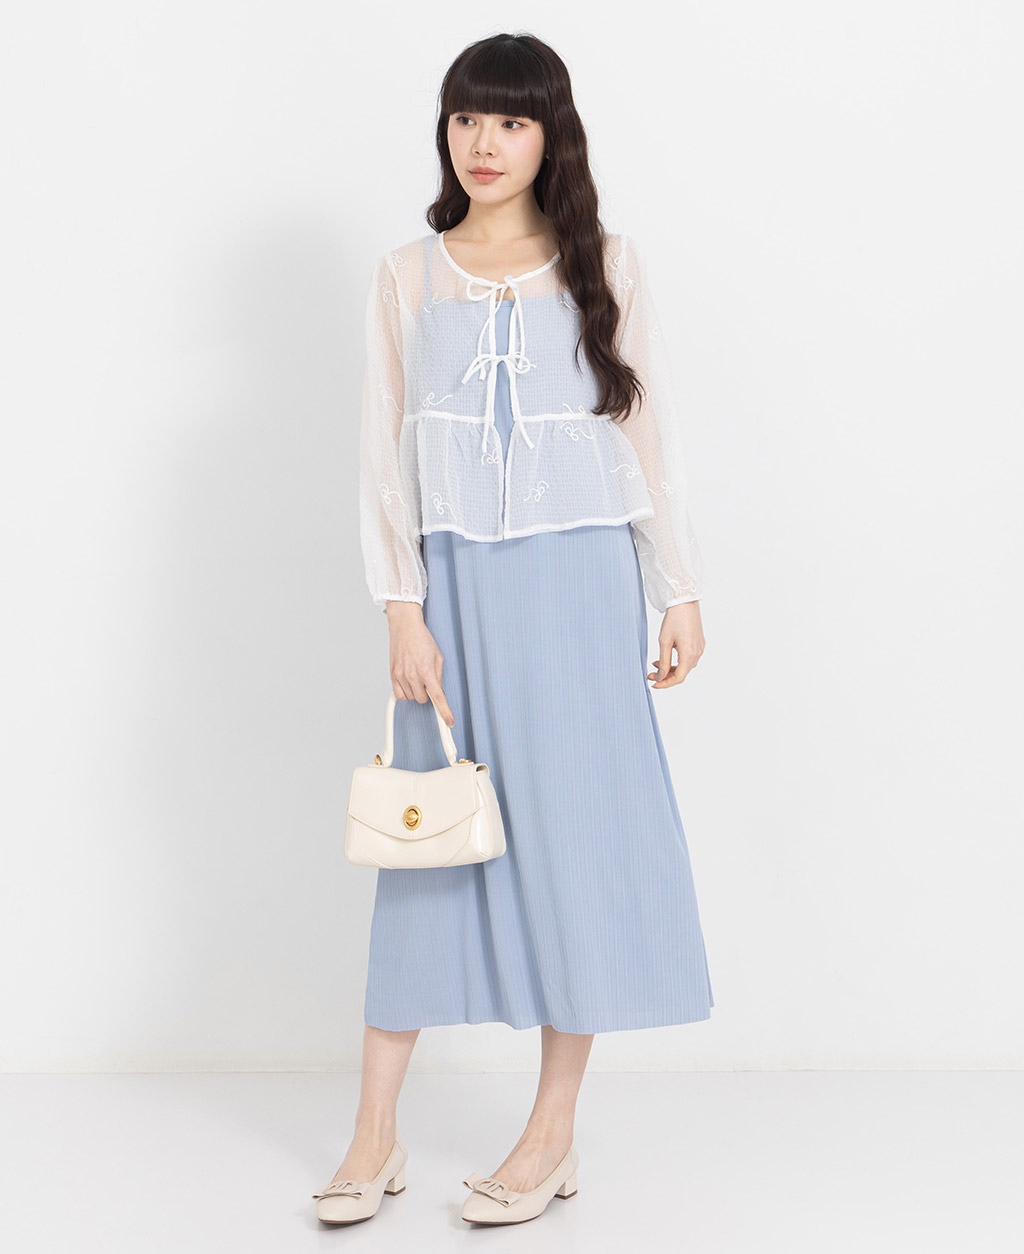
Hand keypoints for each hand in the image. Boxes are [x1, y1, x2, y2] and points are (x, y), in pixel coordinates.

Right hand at [385, 601, 455, 725]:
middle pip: (422, 700)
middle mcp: (412, 675)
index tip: (449, 721)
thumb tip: (437, 691)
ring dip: (416, 691)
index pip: (437, 698)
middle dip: (427, 693)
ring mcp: (400, 676)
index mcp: (427, 671)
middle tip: (427, 681)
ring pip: (411, 698)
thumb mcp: (438, 657)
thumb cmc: (422, 639)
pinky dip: (405, 692)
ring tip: (417, 676)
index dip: (444, 712)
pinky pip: (400, 695)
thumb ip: (439, 676)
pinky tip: (409, 682)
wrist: (405, 628)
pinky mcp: (392, 675)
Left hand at [647, 601, 704, 688]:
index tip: (654, 684)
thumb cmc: (674, 619)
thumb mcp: (664, 641)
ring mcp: (700, 648)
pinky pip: (689, 658)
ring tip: (656, 663)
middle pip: (682, 673)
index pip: (678, 678)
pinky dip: (677, 661)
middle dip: (666, 676)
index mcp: (689, 654)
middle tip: (651, 674)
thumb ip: (662, 661)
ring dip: (670, 668)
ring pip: (685, 666)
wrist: (685, 602)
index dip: (665, 684)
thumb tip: (660, 676)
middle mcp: (697, 653)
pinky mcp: (699, 643)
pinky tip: (666, 655)